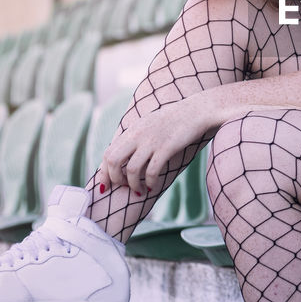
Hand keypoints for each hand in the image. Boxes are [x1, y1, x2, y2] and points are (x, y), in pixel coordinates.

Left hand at [100, 97, 215, 194]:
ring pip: (131, 169)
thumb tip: (125, 154)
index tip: (106, 185)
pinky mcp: (166, 148)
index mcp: (132, 130)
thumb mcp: (149, 124)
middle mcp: (137, 135)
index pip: (108, 153)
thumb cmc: (175, 120)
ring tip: (139, 191)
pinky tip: (152, 186)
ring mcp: (151, 142)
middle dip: (115, 179)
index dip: (104, 172)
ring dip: (133, 185)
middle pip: (113, 161)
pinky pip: (152, 171)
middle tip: (123, 188)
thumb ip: (135, 137)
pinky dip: (150, 182)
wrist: (196, 111)